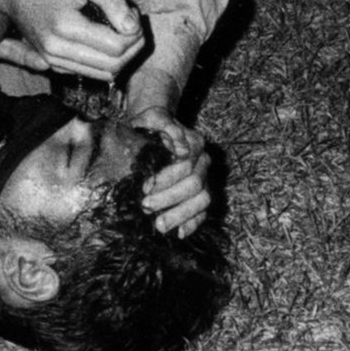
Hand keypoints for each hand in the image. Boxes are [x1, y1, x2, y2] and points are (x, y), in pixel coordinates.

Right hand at [0, 0, 144, 81]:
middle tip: (131, 23)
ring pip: (103, 74)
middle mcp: (56, 50)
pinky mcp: (52, 64)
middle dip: (133, 46)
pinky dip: (106, 61)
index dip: (134, 32)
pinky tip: (104, 39)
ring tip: (119, 30)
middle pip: (113, 65)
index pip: (116, 47)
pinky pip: (90, 73)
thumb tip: (132, 28)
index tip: (132, 13)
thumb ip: (112, 0)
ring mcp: (52, 60)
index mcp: (66, 27)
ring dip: (122, 56)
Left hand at [129, 105, 210, 235]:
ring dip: (181, 214)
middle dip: (169, 198)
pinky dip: (192, 223)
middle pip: (195, 185)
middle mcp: (204, 162)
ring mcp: (205, 179)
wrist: (152, 129)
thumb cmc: (148, 125)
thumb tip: (180, 149)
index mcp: (194, 143)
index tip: (144, 187)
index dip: (166, 178)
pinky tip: (178, 233)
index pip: (185, 165)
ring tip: (159, 225)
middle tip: (145, 206)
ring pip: (203, 200)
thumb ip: (165, 124)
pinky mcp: (201, 194)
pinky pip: (203, 212)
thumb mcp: (151, 117)